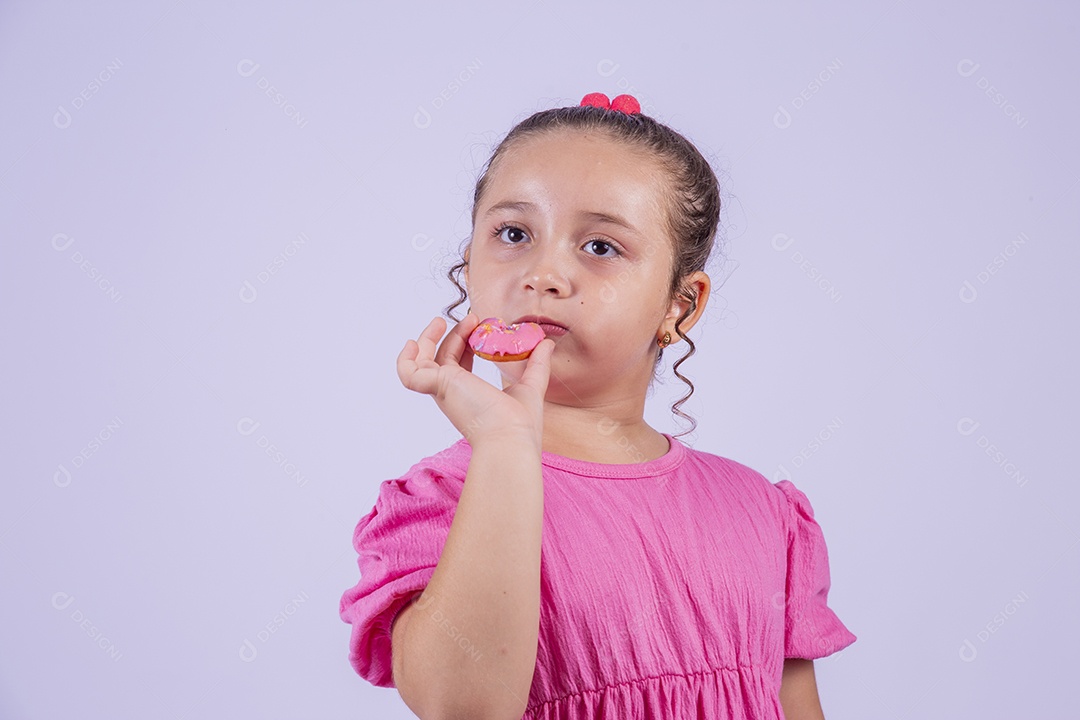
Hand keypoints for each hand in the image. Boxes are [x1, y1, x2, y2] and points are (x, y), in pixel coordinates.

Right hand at [396, 312, 555, 447]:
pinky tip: (413, 342)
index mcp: (470, 395)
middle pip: (441, 358)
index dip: (465, 342)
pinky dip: (405, 358)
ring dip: (429, 338)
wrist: (510, 439)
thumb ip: (537, 365)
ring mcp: (443, 389)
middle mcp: (453, 393)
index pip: (460, 364)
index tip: (479, 324)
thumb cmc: (519, 424)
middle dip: (452, 335)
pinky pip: (408, 372)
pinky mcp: (437, 385)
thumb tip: (546, 343)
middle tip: (472, 317)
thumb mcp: (531, 386)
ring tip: (443, 320)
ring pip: (423, 361)